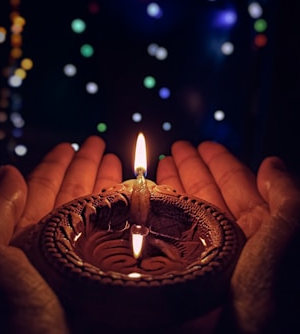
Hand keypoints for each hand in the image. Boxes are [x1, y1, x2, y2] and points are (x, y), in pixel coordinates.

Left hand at [0, 136, 121, 333]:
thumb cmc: (10, 320)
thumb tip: (8, 170)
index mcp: (23, 239)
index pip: (41, 189)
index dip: (56, 165)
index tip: (71, 144)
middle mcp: (52, 246)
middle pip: (73, 196)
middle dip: (86, 168)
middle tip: (101, 145)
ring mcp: (80, 260)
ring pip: (96, 213)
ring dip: (107, 186)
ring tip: (119, 163)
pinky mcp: (104, 275)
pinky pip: (115, 237)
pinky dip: (124, 216)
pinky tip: (133, 199)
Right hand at [157, 140, 299, 332]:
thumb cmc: (271, 294)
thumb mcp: (289, 236)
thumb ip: (286, 196)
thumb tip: (271, 163)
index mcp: (260, 227)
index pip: (237, 184)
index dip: (220, 162)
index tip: (203, 144)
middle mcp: (232, 237)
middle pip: (208, 192)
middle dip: (192, 168)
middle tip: (176, 148)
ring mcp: (207, 250)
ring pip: (188, 209)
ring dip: (176, 185)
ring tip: (161, 165)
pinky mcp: (185, 265)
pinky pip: (172, 231)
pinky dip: (162, 212)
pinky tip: (152, 197)